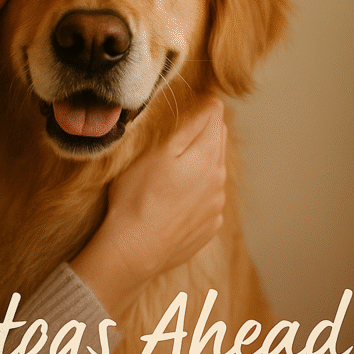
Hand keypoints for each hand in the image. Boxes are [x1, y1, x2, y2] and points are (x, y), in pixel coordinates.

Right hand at [69, 96, 227, 316]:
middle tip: (172, 135)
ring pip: (212, 173)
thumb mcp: (157, 151)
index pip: (215, 118)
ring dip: (198, 165)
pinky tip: (171, 200)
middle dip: (201, 134)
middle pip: (216, 144)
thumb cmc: (138, 197)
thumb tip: (213, 103)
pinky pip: (206, 201)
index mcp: (208, 158)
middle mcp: (219, 181)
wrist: (134, 250)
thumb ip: (189, 124)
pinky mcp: (207, 228)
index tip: (183, 106)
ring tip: (168, 171)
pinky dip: (194, 194)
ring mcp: (215, 207)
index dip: (200, 107)